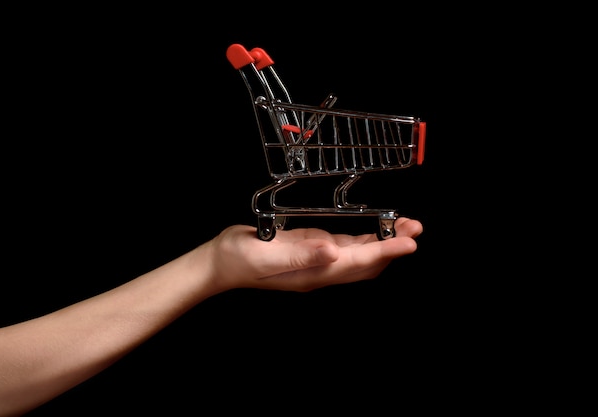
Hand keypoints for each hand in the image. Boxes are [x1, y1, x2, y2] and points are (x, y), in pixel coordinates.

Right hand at [203, 217, 422, 292]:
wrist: (220, 264)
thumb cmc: (237, 259)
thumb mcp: (264, 256)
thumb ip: (299, 255)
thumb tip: (333, 251)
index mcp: (312, 273)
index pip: (357, 263)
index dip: (386, 252)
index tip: (409, 242)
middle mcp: (320, 270)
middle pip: (367, 264)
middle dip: (394, 247)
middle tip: (415, 229)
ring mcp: (317, 262)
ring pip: (360, 256)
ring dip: (385, 243)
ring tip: (406, 226)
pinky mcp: (312, 251)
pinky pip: (347, 248)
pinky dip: (367, 239)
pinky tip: (378, 231)